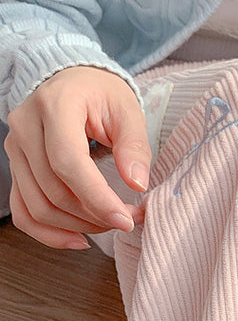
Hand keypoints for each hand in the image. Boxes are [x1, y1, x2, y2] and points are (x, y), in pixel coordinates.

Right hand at [5, 66, 149, 249]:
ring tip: (109, 224)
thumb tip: (138, 184)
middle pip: (54, 190)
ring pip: (38, 206)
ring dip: (78, 226)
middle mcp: (26, 127)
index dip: (97, 198)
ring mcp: (15, 150)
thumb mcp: (128, 110)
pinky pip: (23, 212)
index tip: (126, 219)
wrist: (72, 82)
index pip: (68, 163)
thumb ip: (135, 146)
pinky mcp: (16, 169)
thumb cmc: (101, 94)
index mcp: (54, 105)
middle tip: (129, 219)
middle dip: (95, 215)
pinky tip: (78, 239)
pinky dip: (49, 233)